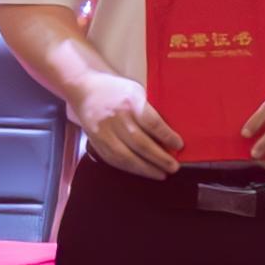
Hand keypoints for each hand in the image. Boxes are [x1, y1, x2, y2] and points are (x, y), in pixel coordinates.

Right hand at [72, 73, 187, 181]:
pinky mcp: (96, 142)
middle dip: (159, 158)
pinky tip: (141, 171)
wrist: (85, 89)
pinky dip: (129, 168)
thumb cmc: (117, 90)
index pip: (152, 122)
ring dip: (145, 168)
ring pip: (126, 156)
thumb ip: (149, 111)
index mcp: (131, 101)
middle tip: (173, 167)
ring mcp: (104, 131)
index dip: (166, 136)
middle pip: (140, 143)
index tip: (179, 145)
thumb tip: (167, 134)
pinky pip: (114, 160)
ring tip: (160, 174)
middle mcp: (117, 117)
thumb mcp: (136, 91)